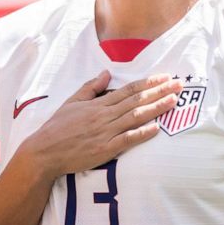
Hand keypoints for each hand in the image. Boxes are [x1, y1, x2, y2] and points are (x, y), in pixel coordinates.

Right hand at [20, 71, 181, 180]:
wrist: (43, 152)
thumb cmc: (57, 127)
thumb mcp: (72, 102)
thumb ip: (91, 87)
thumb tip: (107, 73)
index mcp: (98, 104)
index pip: (129, 90)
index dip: (149, 82)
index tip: (166, 77)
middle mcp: (104, 116)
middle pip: (137, 100)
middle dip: (160, 91)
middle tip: (180, 84)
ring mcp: (105, 133)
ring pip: (135, 117)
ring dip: (156, 108)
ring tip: (174, 101)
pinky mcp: (104, 150)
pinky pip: (127, 140)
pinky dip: (142, 133)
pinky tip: (157, 128)